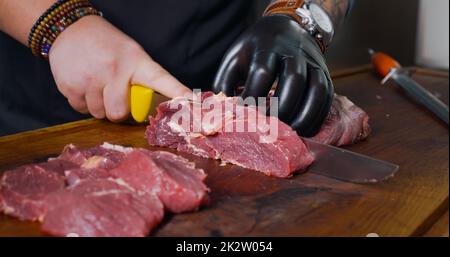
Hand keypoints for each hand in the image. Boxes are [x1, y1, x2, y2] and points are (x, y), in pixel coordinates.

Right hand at [49, 15, 190, 121]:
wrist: (70, 28)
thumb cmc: (107, 46)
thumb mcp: (131, 54)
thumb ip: (142, 80)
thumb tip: (155, 108)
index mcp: (136, 62)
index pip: (161, 80)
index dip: (178, 93)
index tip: (192, 102)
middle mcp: (114, 70)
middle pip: (118, 113)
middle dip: (117, 110)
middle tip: (114, 94)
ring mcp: (90, 78)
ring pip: (98, 113)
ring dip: (99, 106)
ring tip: (97, 84)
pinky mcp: (69, 86)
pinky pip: (80, 109)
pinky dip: (83, 101)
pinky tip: (84, 84)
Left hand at [212, 15, 333, 136]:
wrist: (285, 28)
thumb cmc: (255, 49)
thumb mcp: (235, 57)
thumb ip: (224, 82)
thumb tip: (221, 112)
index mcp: (266, 46)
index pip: (262, 72)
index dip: (253, 97)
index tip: (244, 118)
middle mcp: (293, 52)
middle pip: (293, 81)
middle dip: (281, 109)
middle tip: (269, 129)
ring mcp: (312, 62)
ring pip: (316, 89)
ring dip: (304, 116)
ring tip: (291, 134)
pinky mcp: (324, 74)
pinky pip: (327, 97)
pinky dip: (317, 116)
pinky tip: (304, 130)